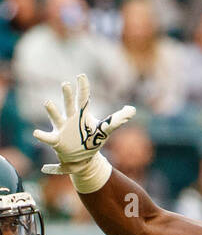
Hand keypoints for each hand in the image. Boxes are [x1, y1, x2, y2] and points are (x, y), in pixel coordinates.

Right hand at [33, 74, 135, 192]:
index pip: (84, 98)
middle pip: (69, 104)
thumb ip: (118, 119)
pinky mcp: (57, 140)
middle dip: (68, 95)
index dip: (83, 88)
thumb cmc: (92, 139)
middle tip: (66, 84)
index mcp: (82, 114)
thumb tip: (132, 110)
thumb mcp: (105, 129)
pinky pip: (48, 138)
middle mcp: (70, 118)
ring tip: (47, 102)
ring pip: (57, 117)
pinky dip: (42, 136)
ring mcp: (62, 128)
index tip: (81, 76)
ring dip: (52, 110)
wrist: (83, 158)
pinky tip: (36, 133)